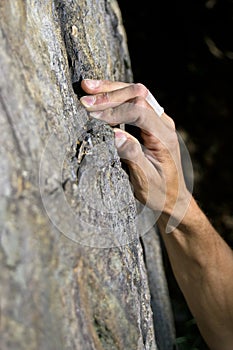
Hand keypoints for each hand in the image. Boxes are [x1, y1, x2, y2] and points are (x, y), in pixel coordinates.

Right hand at [80, 79, 190, 230]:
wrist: (173, 196)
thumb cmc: (160, 191)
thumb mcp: (146, 180)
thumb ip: (133, 156)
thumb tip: (114, 135)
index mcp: (164, 137)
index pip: (139, 112)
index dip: (114, 111)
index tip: (91, 115)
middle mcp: (164, 124)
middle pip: (138, 96)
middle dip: (110, 95)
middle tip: (84, 97)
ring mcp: (159, 121)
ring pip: (136, 94)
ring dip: (111, 90)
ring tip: (87, 87)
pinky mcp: (151, 122)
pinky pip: (134, 102)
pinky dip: (116, 97)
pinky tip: (100, 96)